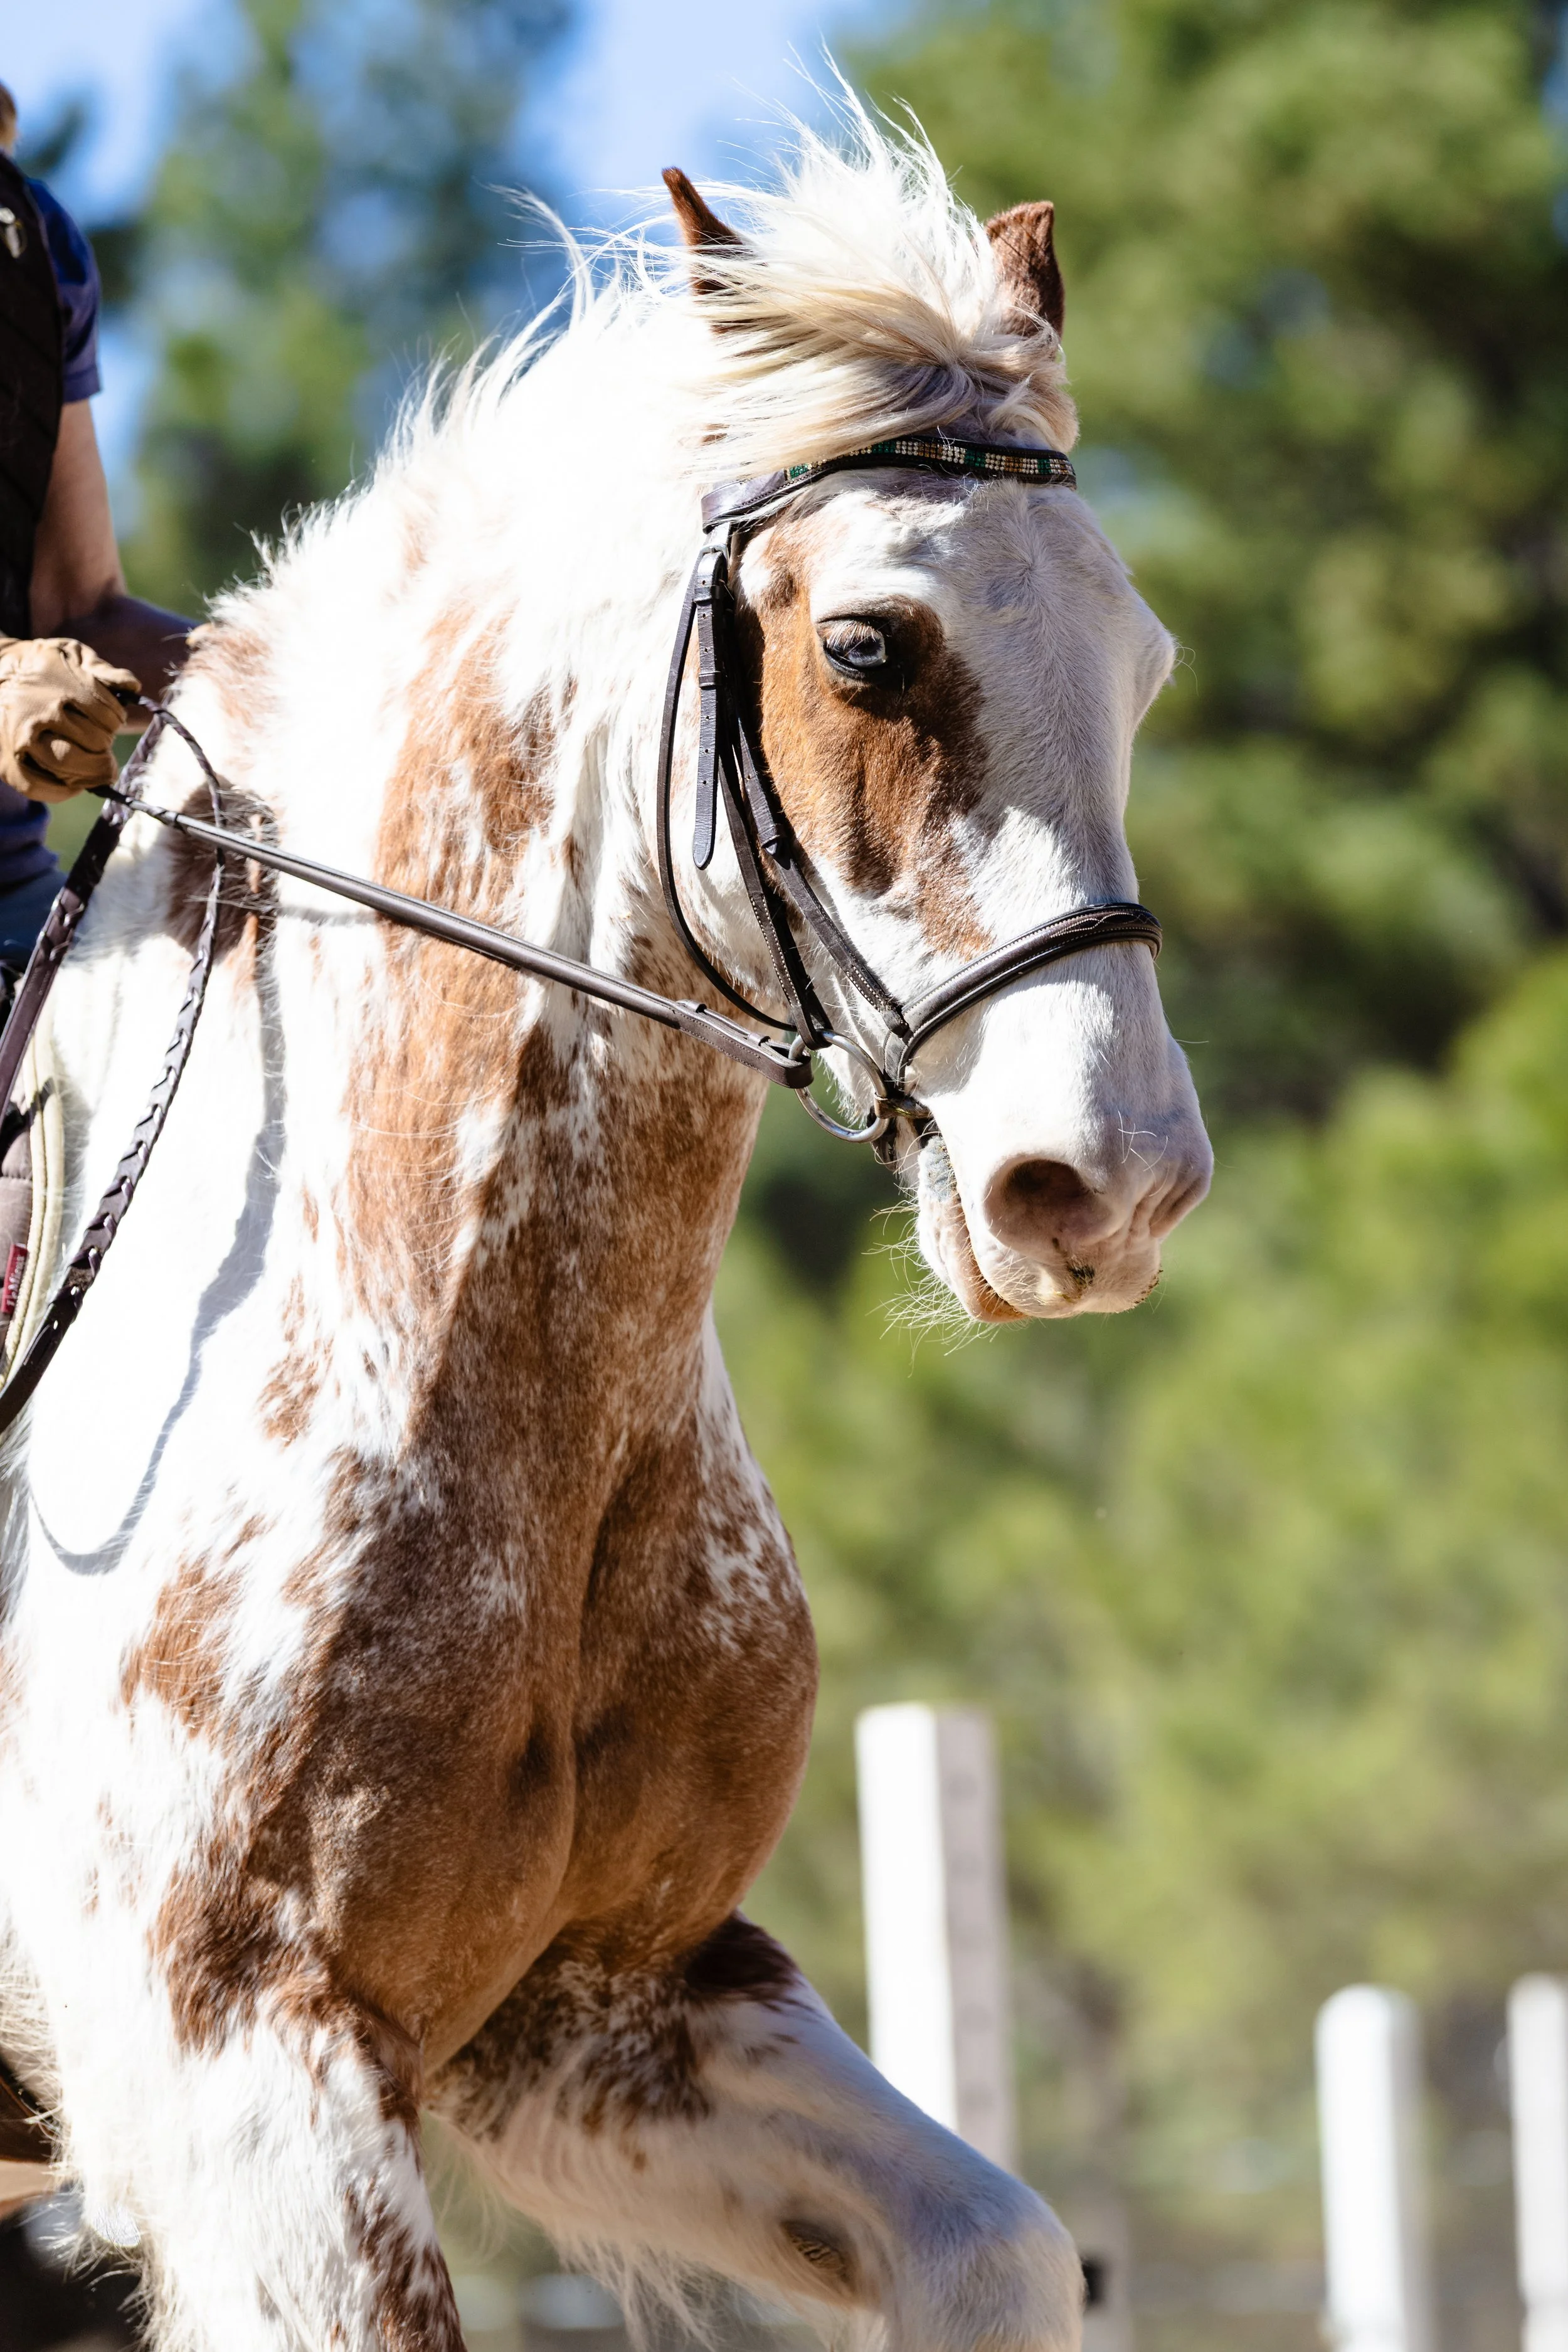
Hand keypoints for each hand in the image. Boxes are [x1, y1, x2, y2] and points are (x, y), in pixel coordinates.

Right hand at [0, 635, 141, 801]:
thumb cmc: (38, 665)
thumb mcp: (69, 653)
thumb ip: (101, 669)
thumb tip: (132, 686)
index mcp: (60, 686)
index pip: (109, 716)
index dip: (116, 720)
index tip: (110, 720)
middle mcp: (40, 714)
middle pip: (95, 742)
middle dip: (105, 744)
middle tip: (101, 742)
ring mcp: (21, 740)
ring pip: (71, 766)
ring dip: (91, 770)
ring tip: (96, 765)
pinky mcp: (7, 763)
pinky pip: (39, 788)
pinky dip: (62, 792)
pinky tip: (74, 783)